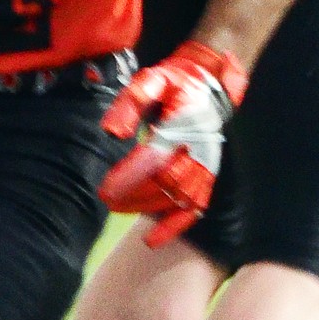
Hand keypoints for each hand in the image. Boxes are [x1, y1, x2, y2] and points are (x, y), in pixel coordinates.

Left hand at [97, 40, 247, 247]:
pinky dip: (175, 226)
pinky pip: (196, 207)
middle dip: (134, 194)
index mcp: (184, 122)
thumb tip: (112, 133)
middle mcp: (199, 147)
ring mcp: (207, 165)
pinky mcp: (208, 177)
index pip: (156, 157)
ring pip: (180, 198)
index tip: (106, 190)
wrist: (212, 83)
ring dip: (148, 208)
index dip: (130, 177)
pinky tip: (151, 240)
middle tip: (106, 199)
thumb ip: (131, 103)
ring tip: (118, 207)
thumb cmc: (175, 82)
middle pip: (167, 182)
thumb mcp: (151, 80)